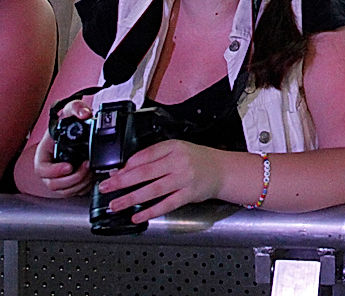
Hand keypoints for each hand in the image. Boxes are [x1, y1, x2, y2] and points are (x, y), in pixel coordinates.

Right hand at [33, 100, 93, 196]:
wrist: (75, 132)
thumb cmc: (67, 124)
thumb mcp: (70, 111)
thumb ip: (76, 108)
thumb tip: (85, 113)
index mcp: (44, 155)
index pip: (42, 170)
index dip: (54, 171)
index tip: (69, 166)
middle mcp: (49, 169)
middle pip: (54, 184)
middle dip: (73, 178)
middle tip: (86, 167)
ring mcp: (59, 178)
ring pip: (65, 191)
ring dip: (80, 183)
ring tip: (90, 170)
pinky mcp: (70, 183)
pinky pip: (75, 192)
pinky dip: (84, 187)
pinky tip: (91, 176)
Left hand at [98, 140, 226, 222]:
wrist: (221, 170)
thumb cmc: (197, 160)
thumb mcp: (177, 150)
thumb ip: (154, 157)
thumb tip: (127, 169)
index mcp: (174, 147)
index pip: (145, 155)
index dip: (126, 166)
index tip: (112, 174)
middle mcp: (179, 162)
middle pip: (145, 172)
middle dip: (122, 181)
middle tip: (105, 188)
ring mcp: (184, 179)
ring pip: (153, 189)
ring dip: (131, 198)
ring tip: (116, 205)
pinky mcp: (189, 194)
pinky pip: (166, 204)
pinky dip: (150, 211)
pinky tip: (137, 216)